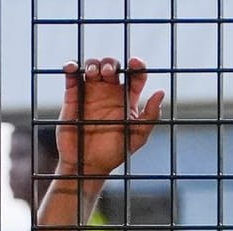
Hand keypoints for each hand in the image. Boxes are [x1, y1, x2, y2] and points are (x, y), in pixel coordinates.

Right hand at [56, 57, 164, 179]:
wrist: (88, 164)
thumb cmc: (114, 153)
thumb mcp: (137, 136)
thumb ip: (150, 116)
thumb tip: (160, 93)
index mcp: (127, 99)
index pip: (135, 76)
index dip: (137, 66)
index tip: (135, 63)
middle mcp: (110, 93)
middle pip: (112, 67)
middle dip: (111, 63)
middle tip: (109, 72)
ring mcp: (91, 93)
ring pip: (93, 68)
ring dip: (94, 64)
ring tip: (94, 73)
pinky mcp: (73, 96)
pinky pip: (72, 77)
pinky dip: (71, 68)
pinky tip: (73, 68)